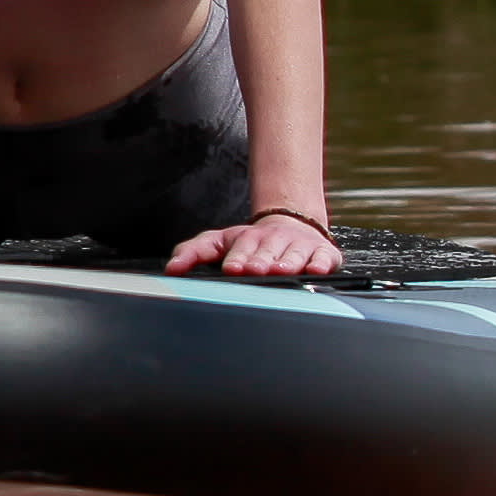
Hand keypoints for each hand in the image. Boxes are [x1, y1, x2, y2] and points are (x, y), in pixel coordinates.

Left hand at [166, 210, 338, 280]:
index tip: (231, 267)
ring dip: (289, 262)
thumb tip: (171, 269)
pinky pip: (325, 257)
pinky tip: (317, 269)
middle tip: (255, 270)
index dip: (237, 258)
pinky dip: (322, 262)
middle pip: (267, 252)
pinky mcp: (323, 253)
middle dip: (261, 261)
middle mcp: (274, 241)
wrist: (291, 225)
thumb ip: (193, 252)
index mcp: (247, 239)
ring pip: (294, 253)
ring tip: (283, 270)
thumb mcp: (218, 242)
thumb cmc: (250, 243)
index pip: (241, 248)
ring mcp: (299, 246)